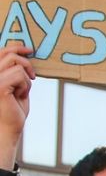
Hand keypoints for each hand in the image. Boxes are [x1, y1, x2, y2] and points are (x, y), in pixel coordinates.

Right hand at [0, 46, 34, 169]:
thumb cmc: (12, 109)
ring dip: (26, 79)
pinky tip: (20, 96)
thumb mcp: (16, 85)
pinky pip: (20, 75)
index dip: (16, 48)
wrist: (8, 128)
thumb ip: (15, 71)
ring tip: (22, 92)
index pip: (1, 52)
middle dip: (26, 63)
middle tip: (33, 76)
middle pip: (9, 55)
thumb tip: (25, 53)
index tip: (29, 50)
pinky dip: (25, 86)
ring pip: (17, 65)